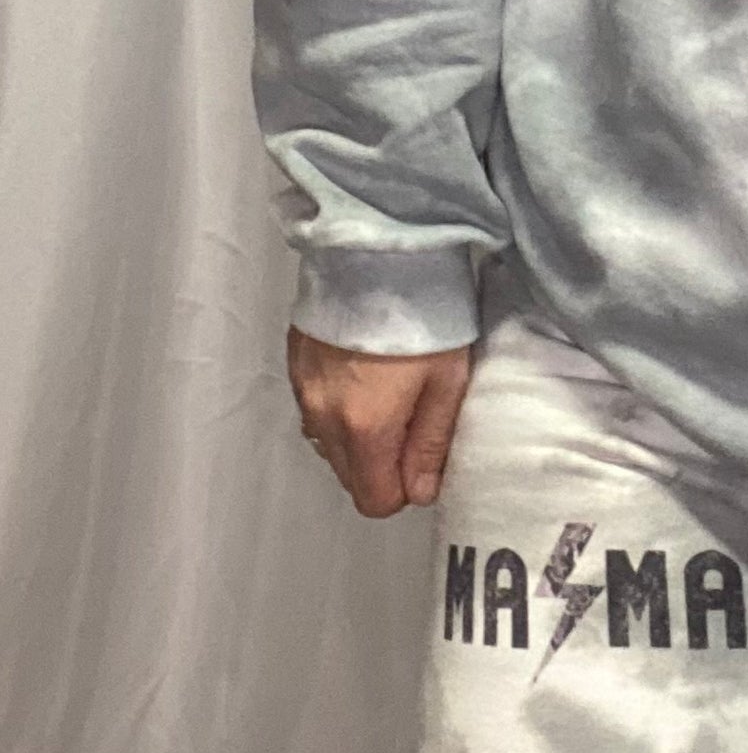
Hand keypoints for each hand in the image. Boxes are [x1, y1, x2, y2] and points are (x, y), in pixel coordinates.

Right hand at [288, 328, 473, 515]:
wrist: (376, 251)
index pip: (374, 500)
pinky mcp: (294, 365)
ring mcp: (303, 391)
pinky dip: (337, 408)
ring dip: (356, 438)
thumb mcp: (447, 381)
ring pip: (328, 445)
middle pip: (348, 475)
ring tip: (386, 394)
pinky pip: (314, 410)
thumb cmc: (424, 316)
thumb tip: (421, 493)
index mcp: (364, 429)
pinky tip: (362, 374)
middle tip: (411, 420)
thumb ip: (432, 443)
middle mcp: (323, 419)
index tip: (422, 454)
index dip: (404, 488)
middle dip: (380, 465)